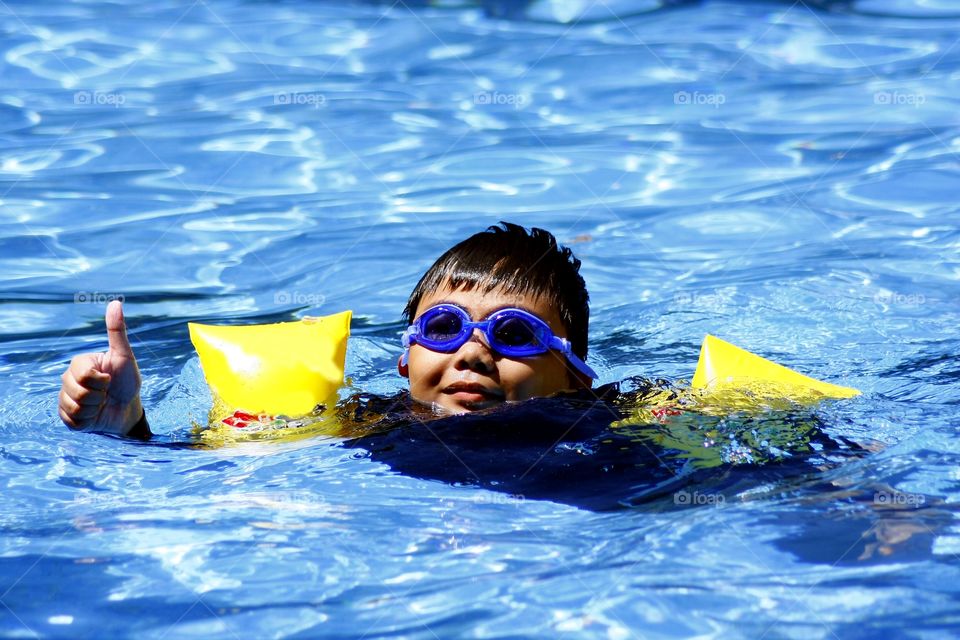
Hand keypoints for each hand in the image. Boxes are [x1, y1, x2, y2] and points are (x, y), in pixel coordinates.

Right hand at [59, 300, 143, 435]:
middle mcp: (67, 379)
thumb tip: (116, 302)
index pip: (82, 375)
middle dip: (98, 396)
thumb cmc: (127, 380)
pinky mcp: (67, 417)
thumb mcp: (125, 355)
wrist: (128, 408)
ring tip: (100, 404)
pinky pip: (73, 421)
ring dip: (94, 409)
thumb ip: (117, 331)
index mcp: (79, 363)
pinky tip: (94, 415)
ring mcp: (65, 399)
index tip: (109, 379)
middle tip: (106, 393)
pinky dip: (88, 421)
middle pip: (77, 392)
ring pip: (74, 407)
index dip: (100, 381)